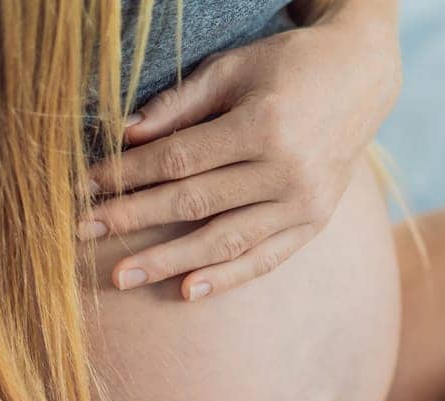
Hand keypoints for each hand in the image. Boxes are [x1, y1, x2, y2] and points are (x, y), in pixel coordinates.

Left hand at [82, 10, 400, 299]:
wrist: (362, 78)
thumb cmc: (289, 65)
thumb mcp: (233, 68)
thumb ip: (180, 104)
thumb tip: (124, 135)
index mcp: (263, 126)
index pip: (179, 160)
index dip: (128, 175)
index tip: (85, 187)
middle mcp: (286, 171)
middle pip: (193, 203)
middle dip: (133, 220)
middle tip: (82, 234)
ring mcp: (303, 203)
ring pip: (224, 241)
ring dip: (169, 261)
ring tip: (122, 278)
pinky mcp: (315, 223)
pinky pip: (265, 259)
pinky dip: (226, 278)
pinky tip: (187, 291)